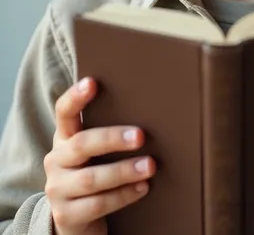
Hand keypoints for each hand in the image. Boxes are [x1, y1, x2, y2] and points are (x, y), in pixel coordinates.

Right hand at [44, 77, 155, 234]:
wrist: (76, 219)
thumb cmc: (94, 172)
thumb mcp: (94, 152)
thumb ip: (107, 133)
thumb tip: (148, 110)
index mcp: (64, 138)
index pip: (63, 112)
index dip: (75, 97)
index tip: (92, 82)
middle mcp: (56, 160)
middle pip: (82, 144)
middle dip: (113, 138)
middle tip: (140, 136)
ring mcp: (58, 189)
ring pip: (92, 178)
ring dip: (124, 171)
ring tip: (149, 165)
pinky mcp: (66, 215)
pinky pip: (98, 204)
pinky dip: (124, 195)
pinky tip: (142, 187)